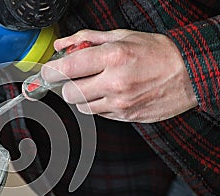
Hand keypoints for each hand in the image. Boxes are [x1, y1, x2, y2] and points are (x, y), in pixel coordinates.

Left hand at [41, 29, 197, 122]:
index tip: (48, 71)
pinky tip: (110, 93)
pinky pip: (98, 114)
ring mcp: (120, 103)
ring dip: (82, 96)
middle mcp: (114, 82)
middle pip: (69, 93)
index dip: (50, 71)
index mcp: (113, 57)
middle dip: (66, 85)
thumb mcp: (122, 36)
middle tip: (75, 76)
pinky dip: (98, 104)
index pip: (66, 69)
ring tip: (97, 84)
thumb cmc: (157, 52)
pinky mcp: (125, 116)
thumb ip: (86, 39)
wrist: (189, 74)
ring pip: (81, 106)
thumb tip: (62, 45)